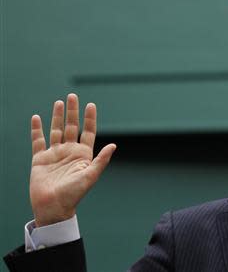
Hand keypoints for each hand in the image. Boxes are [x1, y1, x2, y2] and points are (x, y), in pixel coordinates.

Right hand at [30, 93, 115, 226]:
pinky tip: (37, 117)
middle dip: (73, 112)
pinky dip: (37, 129)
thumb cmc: (74, 194)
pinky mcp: (40, 159)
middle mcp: (69, 152)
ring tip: (59, 102)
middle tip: (73, 96)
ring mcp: (55, 154)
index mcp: (83, 155)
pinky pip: (38, 141)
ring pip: (56, 130)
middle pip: (72, 127)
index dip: (89, 118)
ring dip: (57, 117)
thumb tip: (114, 145)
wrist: (53, 207)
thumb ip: (101, 160)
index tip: (91, 105)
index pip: (88, 132)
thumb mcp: (90, 176)